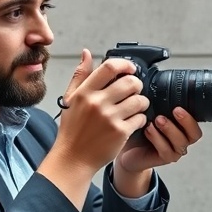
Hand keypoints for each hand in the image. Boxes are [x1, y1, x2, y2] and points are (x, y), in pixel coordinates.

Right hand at [49, 49, 150, 174]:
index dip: (125, 64)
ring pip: (139, 100)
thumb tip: (86, 53)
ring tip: (136, 106)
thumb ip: (80, 75)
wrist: (73, 158)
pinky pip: (140, 118)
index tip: (131, 68)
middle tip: (135, 90)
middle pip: (130, 82)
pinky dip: (140, 118)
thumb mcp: (70, 99)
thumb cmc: (72, 129)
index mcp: (85, 92)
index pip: (109, 67)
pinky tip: (133, 121)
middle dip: (137, 85)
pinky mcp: (120, 132)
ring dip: (142, 102)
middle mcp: (97, 103)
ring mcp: (110, 118)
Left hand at [116, 107, 202, 173]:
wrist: (128, 148)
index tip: (179, 106)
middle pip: (195, 134)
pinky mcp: (164, 159)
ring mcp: (174, 151)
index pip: (196, 122)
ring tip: (157, 120)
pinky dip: (158, 139)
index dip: (192, 116)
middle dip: (186, 121)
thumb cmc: (140, 129)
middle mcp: (182, 139)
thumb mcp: (151, 113)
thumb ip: (159, 103)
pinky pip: (166, 150)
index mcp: (183, 127)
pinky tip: (148, 130)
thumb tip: (157, 83)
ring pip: (181, 143)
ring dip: (170, 129)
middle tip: (174, 110)